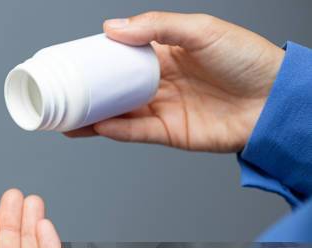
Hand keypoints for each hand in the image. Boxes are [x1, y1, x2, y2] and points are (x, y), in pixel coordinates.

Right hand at [66, 12, 284, 151]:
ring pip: (119, 113)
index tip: (72, 59)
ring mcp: (163, 108)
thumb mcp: (201, 30)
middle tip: (60, 93)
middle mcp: (160, 82)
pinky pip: (136, 132)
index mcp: (165, 54)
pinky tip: (95, 127)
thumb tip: (112, 27)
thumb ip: (157, 26)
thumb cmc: (247, 59)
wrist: (275, 100)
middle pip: (115, 88)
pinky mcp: (170, 132)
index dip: (97, 58)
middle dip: (87, 92)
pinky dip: (115, 131)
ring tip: (65, 117)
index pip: (122, 56)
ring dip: (92, 117)